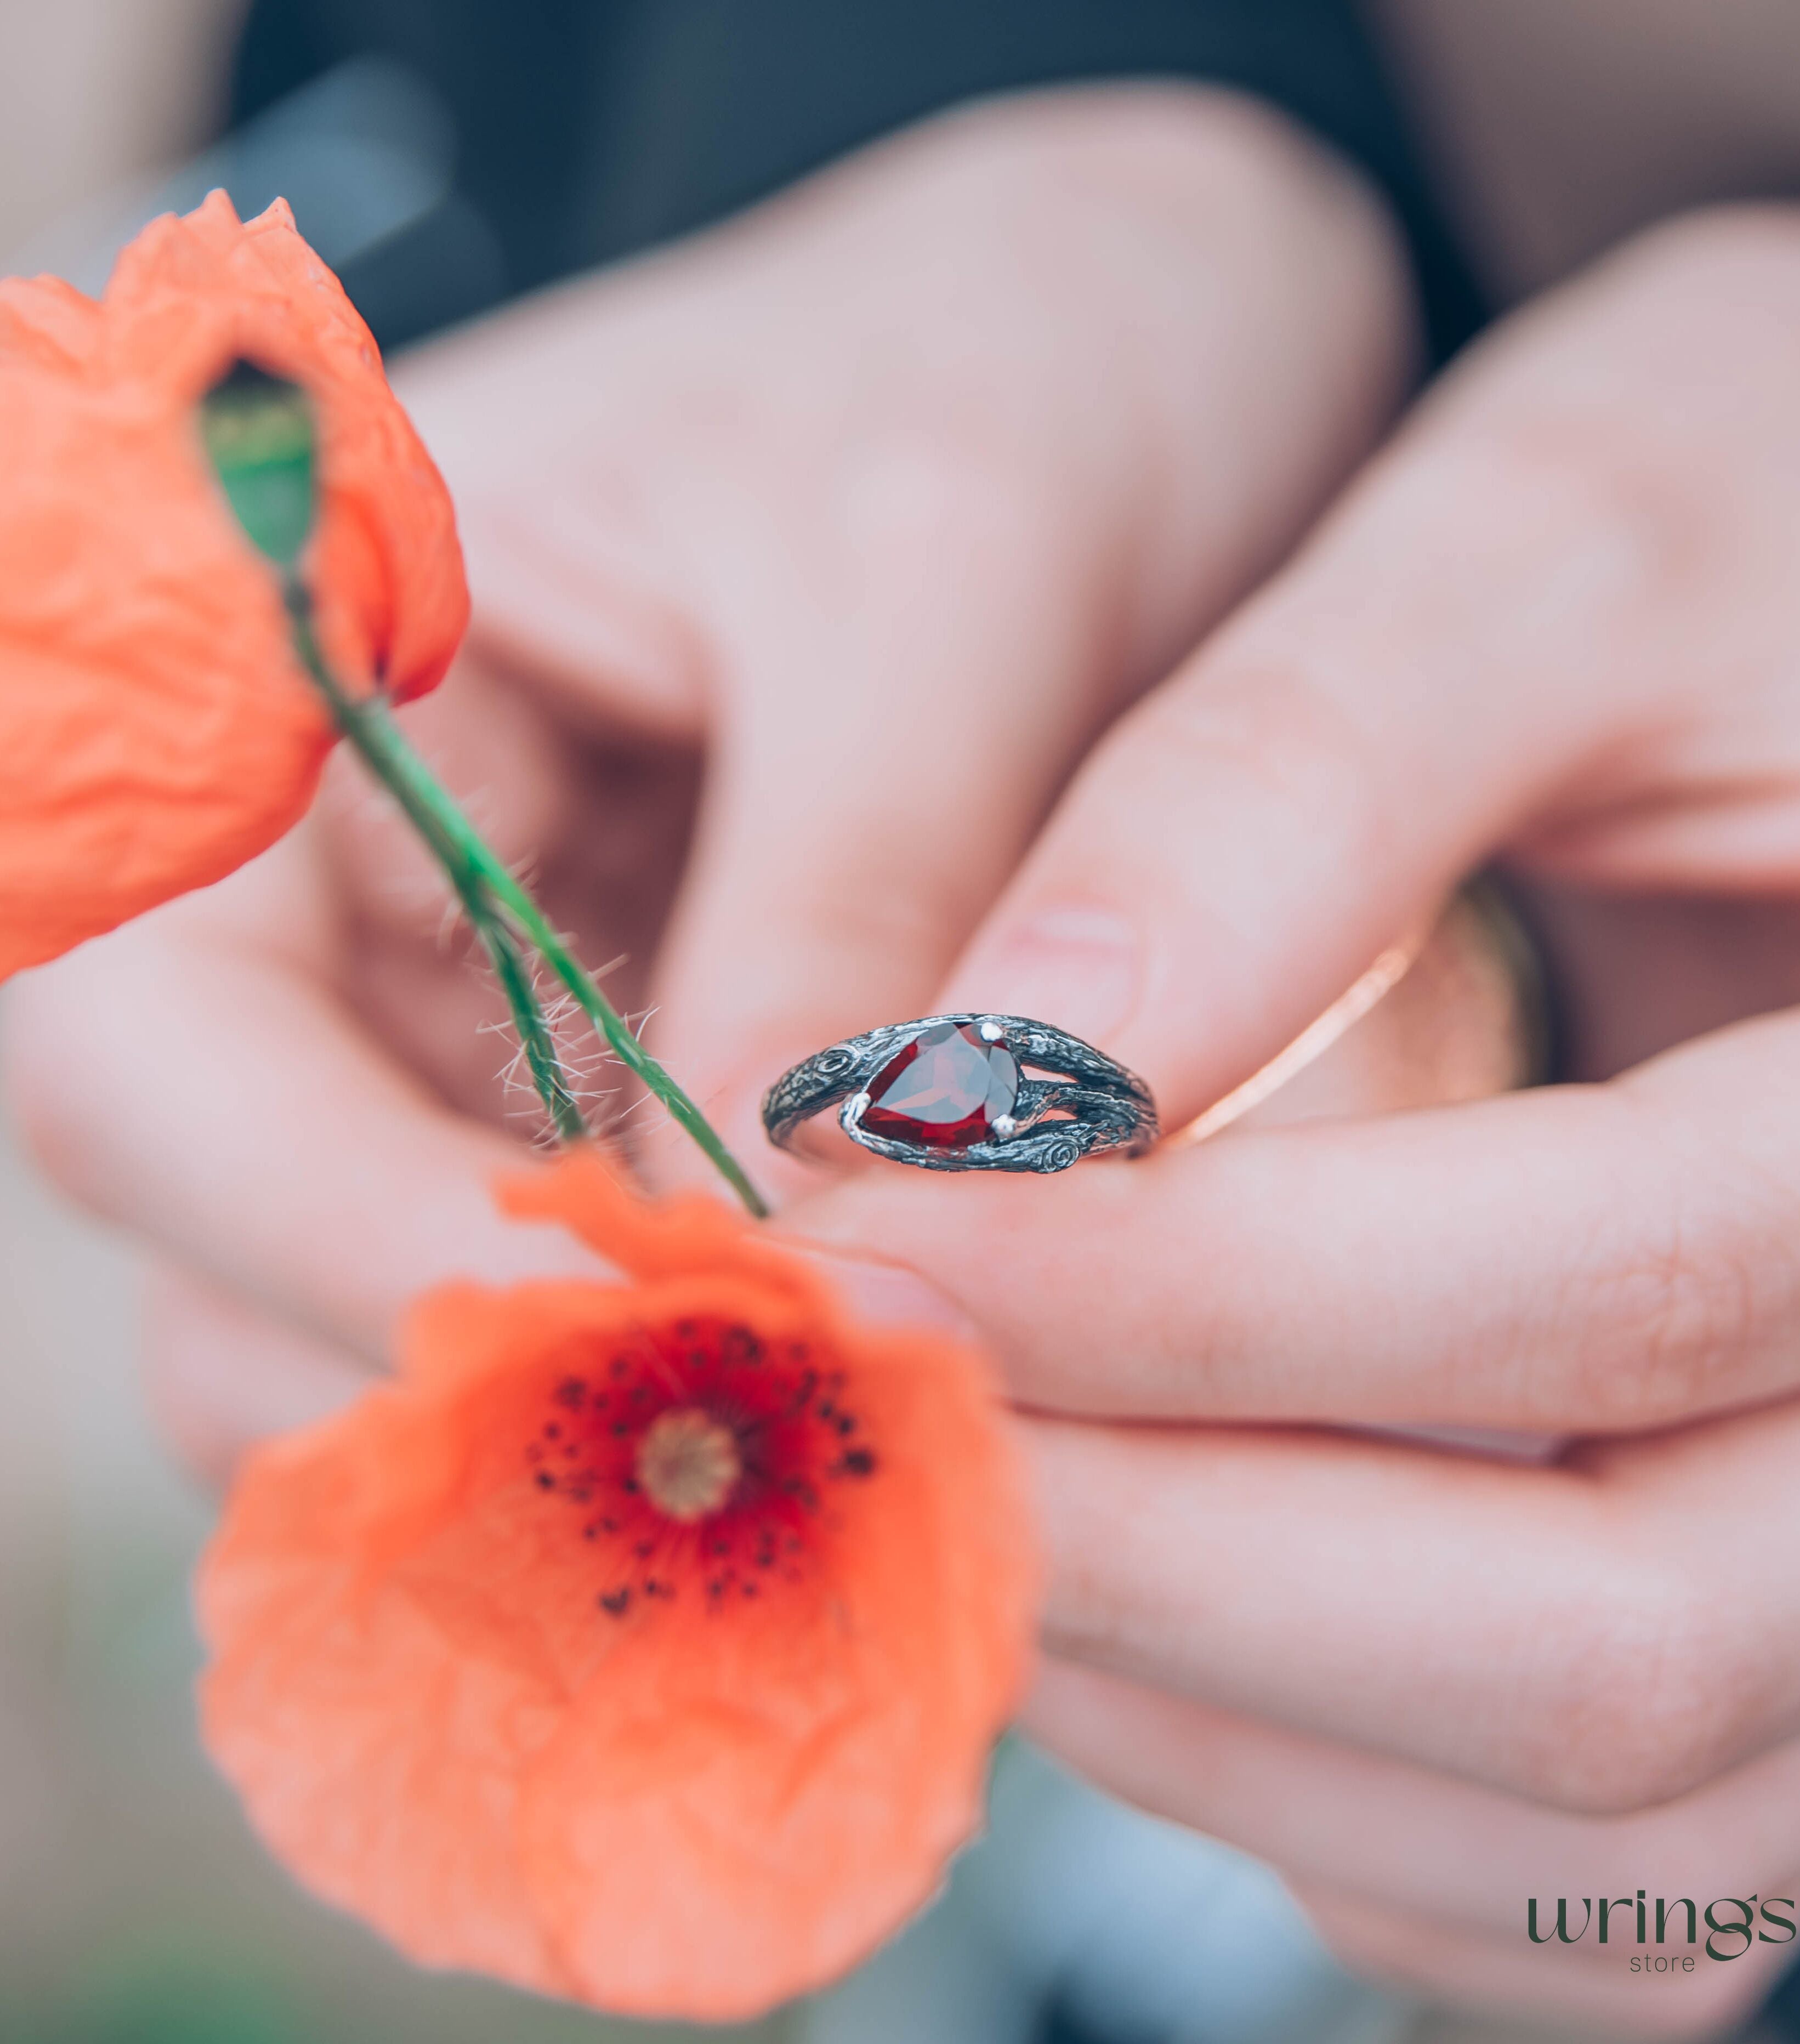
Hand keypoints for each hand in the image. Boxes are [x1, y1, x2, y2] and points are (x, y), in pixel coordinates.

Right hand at [2, 88, 1406, 1440]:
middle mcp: (334, 858)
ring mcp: (460, 983)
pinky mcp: (610, 1070)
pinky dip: (694, 1376)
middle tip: (765, 1466)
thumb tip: (792, 1253)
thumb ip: (846, 907)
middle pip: (236, 1222)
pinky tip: (862, 1407)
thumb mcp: (940, 582)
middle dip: (471, 1376)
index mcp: (286, 647)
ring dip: (587, 1422)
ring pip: (395, 1297)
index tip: (612, 1345)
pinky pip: (582, 1272)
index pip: (157, 1024)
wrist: (1132, 328)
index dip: (334, 1228)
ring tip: (838, 1471)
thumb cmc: (1013, 357)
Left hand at [789, 191, 1799, 2033]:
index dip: (1200, 1292)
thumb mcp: (1564, 538)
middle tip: (871, 1402)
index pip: (1621, 1284)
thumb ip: (1291, 784)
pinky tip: (1121, 1600)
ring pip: (1603, 1803)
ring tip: (953, 1492)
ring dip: (1224, 1692)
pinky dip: (1322, 1777)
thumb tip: (977, 1077)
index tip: (874, 1229)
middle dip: (1178, 1543)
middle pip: (1620, 1629)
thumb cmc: (1770, 498)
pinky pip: (1587, 1860)